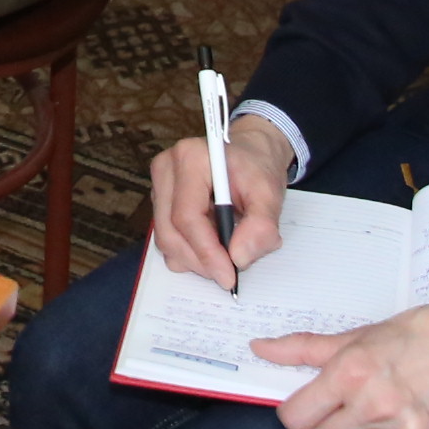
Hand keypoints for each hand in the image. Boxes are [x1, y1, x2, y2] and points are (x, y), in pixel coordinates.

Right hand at [147, 111, 293, 287]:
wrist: (250, 153)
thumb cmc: (257, 168)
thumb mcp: (270, 194)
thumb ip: (261, 226)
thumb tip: (239, 258)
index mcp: (190, 158)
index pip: (186, 217)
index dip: (206, 252)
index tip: (228, 276)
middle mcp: (166, 169)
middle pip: (169, 231)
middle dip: (200, 261)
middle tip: (228, 274)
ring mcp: (158, 184)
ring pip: (165, 238)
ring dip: (194, 258)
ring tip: (225, 252)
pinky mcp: (159, 199)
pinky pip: (166, 236)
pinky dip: (189, 251)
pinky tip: (212, 243)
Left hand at [258, 299, 428, 428]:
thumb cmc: (423, 334)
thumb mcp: (362, 335)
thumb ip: (307, 348)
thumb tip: (259, 348)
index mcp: (351, 373)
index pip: (295, 419)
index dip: (299, 414)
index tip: (309, 408)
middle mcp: (376, 407)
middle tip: (349, 412)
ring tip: (389, 417)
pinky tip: (419, 426)